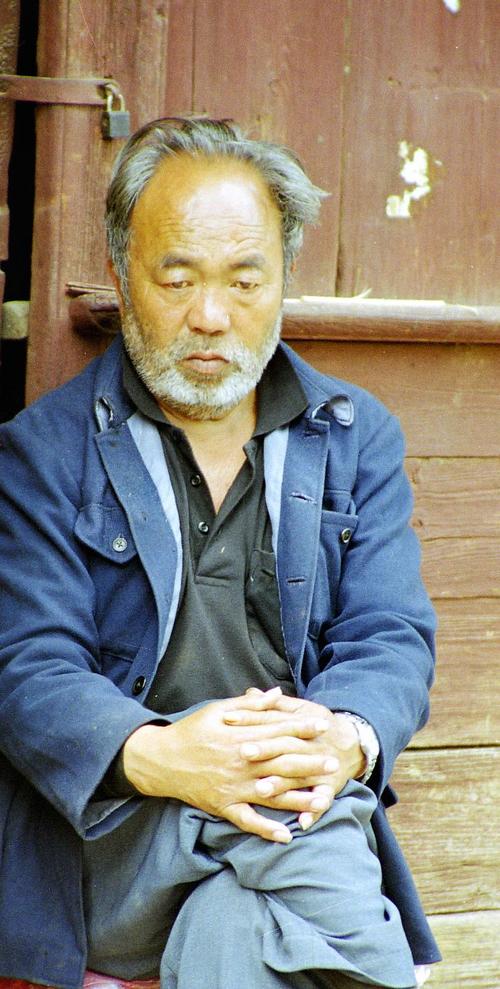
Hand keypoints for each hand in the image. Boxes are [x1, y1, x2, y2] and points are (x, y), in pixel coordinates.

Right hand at [122, 688, 339, 842]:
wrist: (160, 760)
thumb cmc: (190, 731)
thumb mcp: (218, 710)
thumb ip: (250, 705)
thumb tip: (276, 694)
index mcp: (240, 737)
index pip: (277, 731)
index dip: (301, 728)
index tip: (323, 726)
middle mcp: (240, 764)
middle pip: (281, 763)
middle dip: (309, 763)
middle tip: (334, 763)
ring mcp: (233, 787)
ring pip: (272, 794)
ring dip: (298, 798)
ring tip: (323, 798)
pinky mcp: (224, 806)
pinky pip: (248, 820)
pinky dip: (266, 829)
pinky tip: (287, 835)